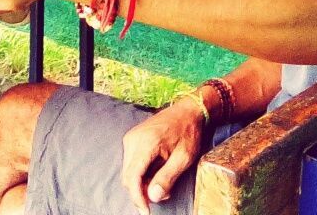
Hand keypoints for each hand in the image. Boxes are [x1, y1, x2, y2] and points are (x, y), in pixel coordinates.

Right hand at [120, 100, 206, 214]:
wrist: (188, 111)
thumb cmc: (188, 133)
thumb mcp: (184, 158)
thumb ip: (167, 177)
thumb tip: (152, 197)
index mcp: (146, 142)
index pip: (133, 176)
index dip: (137, 197)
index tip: (145, 211)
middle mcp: (133, 139)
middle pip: (128, 176)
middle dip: (141, 191)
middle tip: (162, 194)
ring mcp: (131, 138)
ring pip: (128, 171)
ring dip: (141, 183)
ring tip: (162, 183)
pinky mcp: (132, 139)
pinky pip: (131, 163)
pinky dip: (141, 173)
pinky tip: (156, 173)